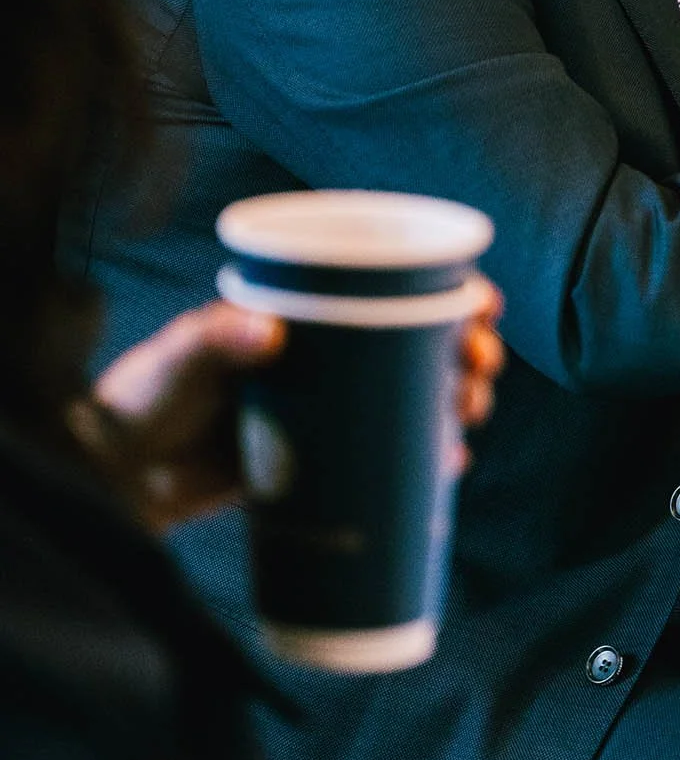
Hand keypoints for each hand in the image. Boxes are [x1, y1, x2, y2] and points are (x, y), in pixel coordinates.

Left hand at [73, 276, 503, 530]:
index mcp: (307, 313)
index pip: (393, 286)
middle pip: (422, 343)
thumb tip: (266, 331)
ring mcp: (331, 408)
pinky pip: (390, 454)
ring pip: (416, 396)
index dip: (450, 290)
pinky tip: (449, 462)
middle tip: (479, 368)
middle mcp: (329, 355)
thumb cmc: (144, 396)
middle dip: (467, 350)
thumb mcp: (179, 358)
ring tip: (468, 412)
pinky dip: (425, 457)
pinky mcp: (324, 459)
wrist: (118, 473)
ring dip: (457, 399)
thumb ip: (214, 339)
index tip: (482, 304)